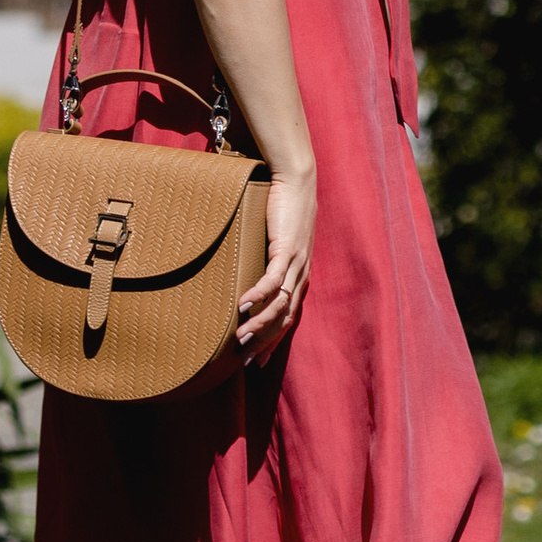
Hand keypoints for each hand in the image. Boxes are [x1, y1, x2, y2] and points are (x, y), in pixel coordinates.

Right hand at [240, 164, 314, 358]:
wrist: (297, 181)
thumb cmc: (286, 208)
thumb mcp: (280, 240)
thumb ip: (272, 258)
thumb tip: (253, 268)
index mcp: (301, 275)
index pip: (289, 318)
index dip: (275, 341)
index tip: (258, 360)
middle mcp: (302, 274)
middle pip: (285, 319)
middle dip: (266, 343)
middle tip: (247, 360)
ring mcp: (296, 264)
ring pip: (279, 305)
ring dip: (259, 324)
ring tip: (239, 337)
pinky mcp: (286, 249)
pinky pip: (272, 280)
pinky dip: (258, 295)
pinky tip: (242, 305)